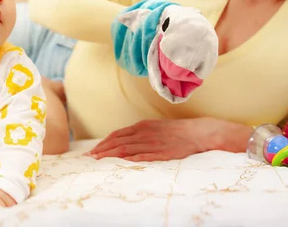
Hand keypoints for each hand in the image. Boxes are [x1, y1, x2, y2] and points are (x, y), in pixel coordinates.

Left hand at [84, 118, 252, 160]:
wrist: (199, 132)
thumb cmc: (176, 131)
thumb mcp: (155, 127)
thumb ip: (139, 133)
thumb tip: (123, 141)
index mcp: (142, 126)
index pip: (117, 135)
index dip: (103, 143)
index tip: (92, 151)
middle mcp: (145, 133)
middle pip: (118, 142)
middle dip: (102, 150)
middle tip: (89, 158)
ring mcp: (153, 143)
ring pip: (127, 149)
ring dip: (110, 155)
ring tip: (98, 161)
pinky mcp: (162, 153)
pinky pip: (143, 156)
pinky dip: (130, 159)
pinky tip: (120, 162)